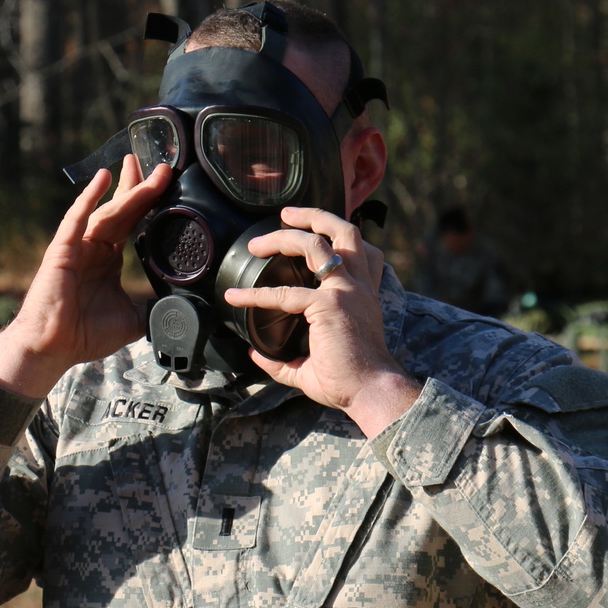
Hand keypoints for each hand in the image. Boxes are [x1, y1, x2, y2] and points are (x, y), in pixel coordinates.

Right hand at [0, 157, 171, 396]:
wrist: (52, 348)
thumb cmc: (84, 336)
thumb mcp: (133, 319)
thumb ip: (154, 305)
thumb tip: (183, 304)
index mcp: (108, 260)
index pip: (133, 224)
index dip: (149, 205)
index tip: (167, 186)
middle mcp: (94, 248)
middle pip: (122, 210)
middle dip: (141, 187)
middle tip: (161, 166)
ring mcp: (78, 246)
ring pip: (108, 212)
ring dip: (126, 190)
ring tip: (141, 167)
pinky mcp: (63, 250)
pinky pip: (78, 218)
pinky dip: (90, 197)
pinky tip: (104, 178)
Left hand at [224, 206, 420, 437]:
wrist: (371, 392)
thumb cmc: (350, 380)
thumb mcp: (315, 364)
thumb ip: (286, 359)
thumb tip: (256, 354)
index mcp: (364, 293)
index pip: (362, 250)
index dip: (338, 235)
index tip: (312, 232)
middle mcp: (358, 285)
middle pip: (345, 231)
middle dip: (313, 216)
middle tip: (284, 215)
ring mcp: (345, 291)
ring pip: (317, 244)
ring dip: (284, 236)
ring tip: (258, 243)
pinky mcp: (328, 306)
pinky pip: (284, 293)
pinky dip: (256, 294)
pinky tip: (236, 297)